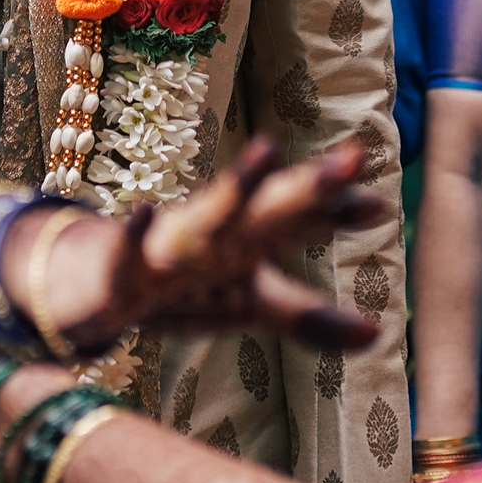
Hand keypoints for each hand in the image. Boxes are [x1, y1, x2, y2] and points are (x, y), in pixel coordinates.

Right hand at [30, 135, 389, 352]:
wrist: (100, 277)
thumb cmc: (189, 285)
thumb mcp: (253, 303)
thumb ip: (312, 319)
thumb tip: (377, 333)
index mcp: (248, 236)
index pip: (303, 217)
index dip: (339, 210)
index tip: (381, 207)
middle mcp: (217, 232)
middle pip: (271, 207)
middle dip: (310, 187)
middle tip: (355, 160)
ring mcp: (172, 245)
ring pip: (210, 215)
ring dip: (237, 185)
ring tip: (268, 148)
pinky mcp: (127, 269)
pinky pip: (130, 252)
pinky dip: (134, 235)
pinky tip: (142, 212)